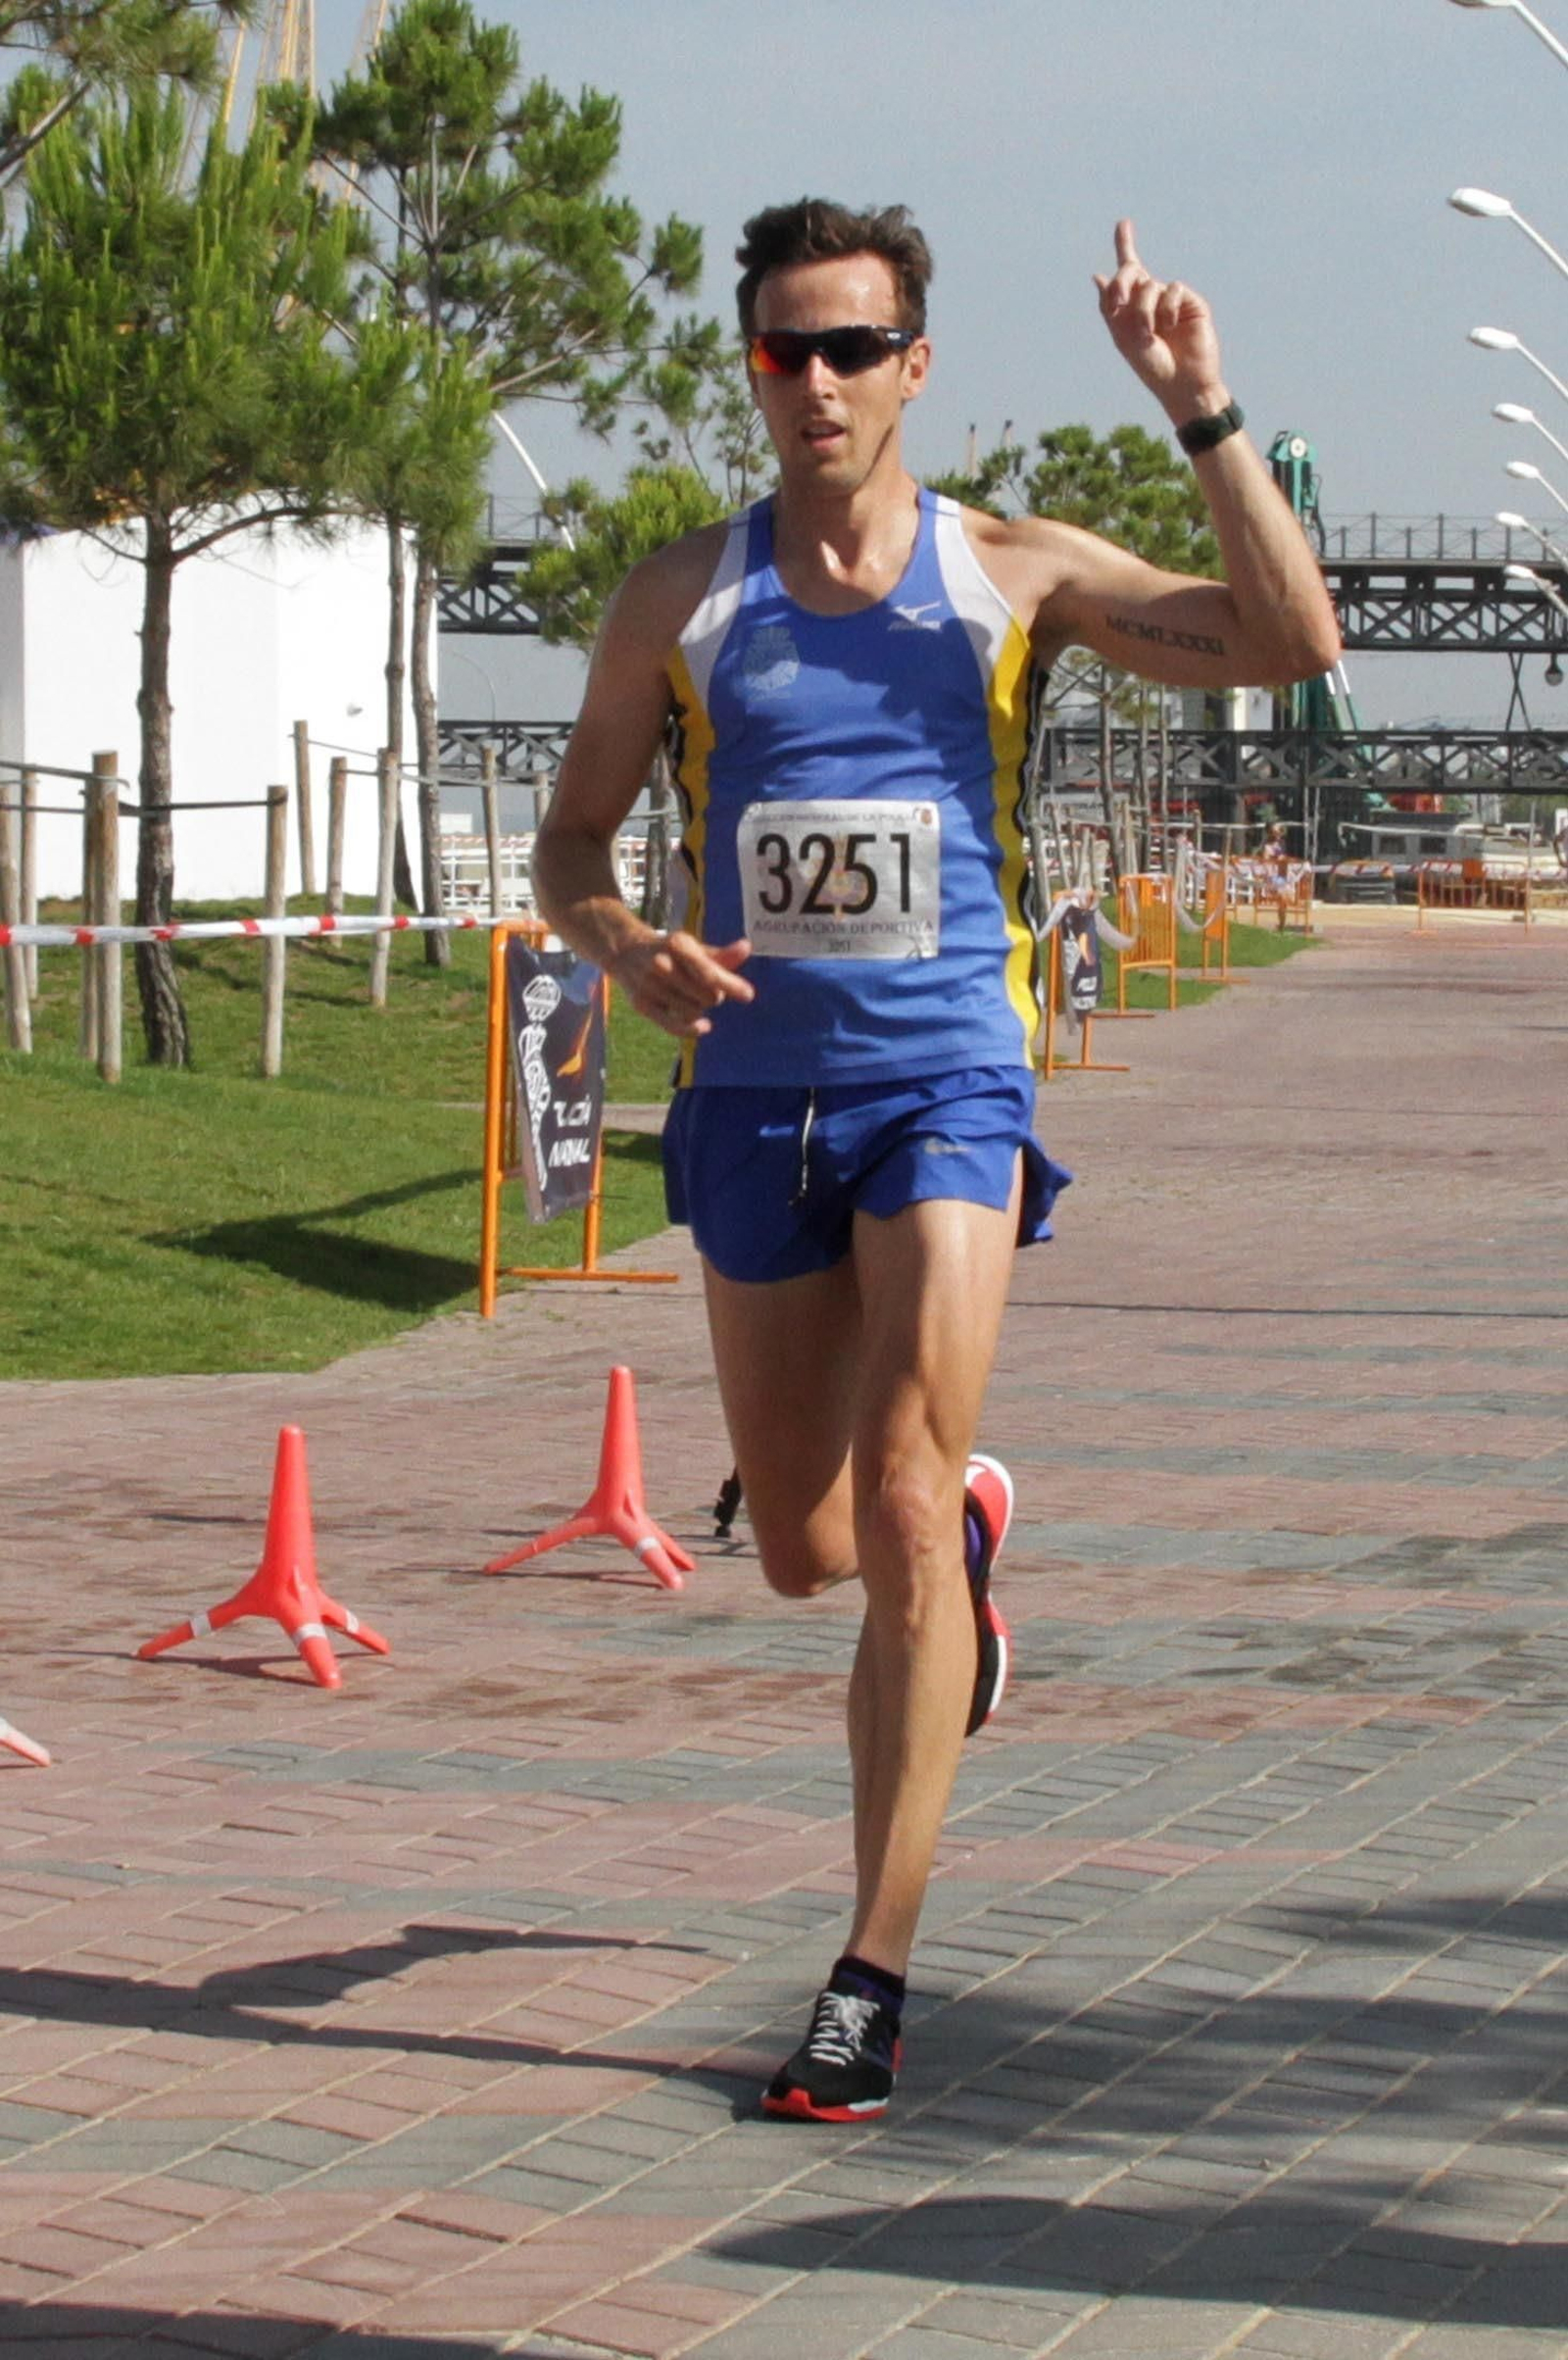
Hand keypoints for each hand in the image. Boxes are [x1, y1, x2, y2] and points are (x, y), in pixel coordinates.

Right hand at [613, 927, 753, 1037]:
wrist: (625, 952)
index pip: (707, 971)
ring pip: (693, 1011)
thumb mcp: (692, 947)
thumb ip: (720, 955)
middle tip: (705, 987)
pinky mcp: (642, 1004)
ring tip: (690, 995)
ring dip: (700, 1008)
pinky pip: (674, 1025)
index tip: (748, 995)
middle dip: (714, 995)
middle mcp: (661, 964)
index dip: (730, 983)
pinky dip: (692, 1028)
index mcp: (677, 944)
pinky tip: (704, 1027)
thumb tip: (746, 948)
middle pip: (706, 995)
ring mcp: (650, 985)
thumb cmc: (668, 950)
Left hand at [1093, 218, 1226, 418]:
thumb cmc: (1152, 367)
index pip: (1130, 271)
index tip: (1123, 224)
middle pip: (1133, 271)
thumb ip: (1111, 307)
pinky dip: (1165, 309)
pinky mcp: (1191, 302)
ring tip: (1150, 335)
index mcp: (1134, 306)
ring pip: (1149, 284)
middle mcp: (1153, 299)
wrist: (1181, 383)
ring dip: (1142, 310)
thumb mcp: (1123, 338)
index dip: (1125, 245)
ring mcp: (1172, 299)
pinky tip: (1170, 327)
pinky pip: (1171, 289)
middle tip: (1120, 302)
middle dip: (1122, 281)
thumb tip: (1098, 275)